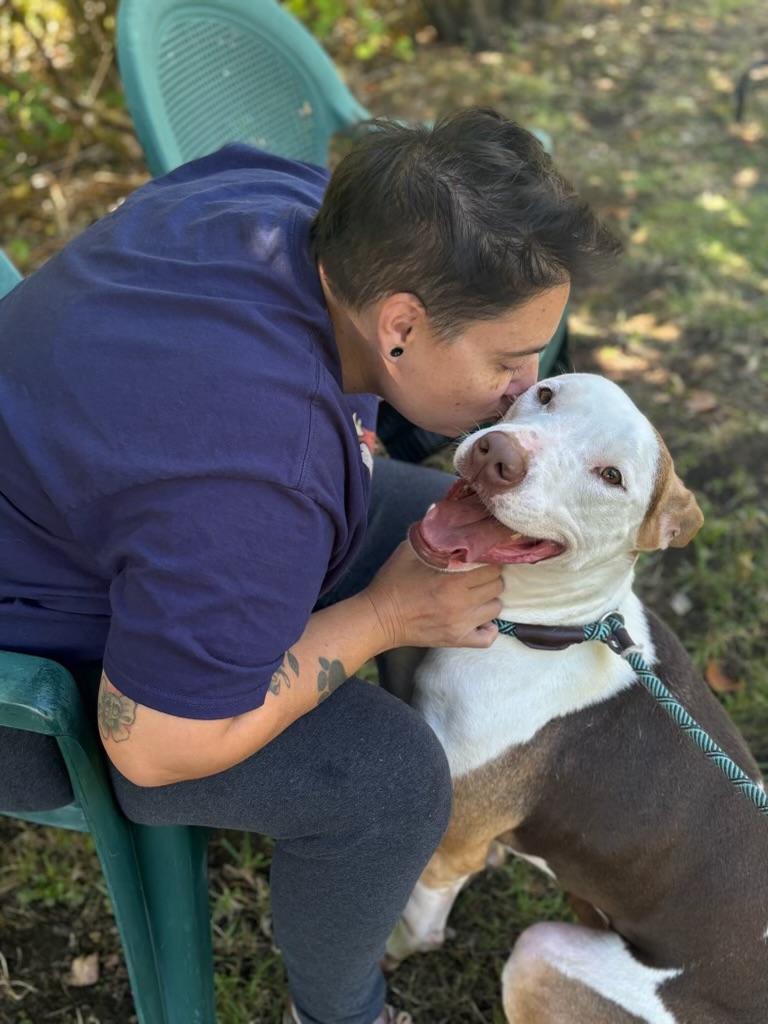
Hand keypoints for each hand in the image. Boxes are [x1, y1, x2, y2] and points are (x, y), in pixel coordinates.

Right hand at [363, 540, 503, 650]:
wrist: (379, 618)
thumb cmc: (392, 582)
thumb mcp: (408, 551)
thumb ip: (429, 533)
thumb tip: (438, 511)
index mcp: (452, 580)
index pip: (491, 567)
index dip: (488, 559)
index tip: (480, 557)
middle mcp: (462, 604)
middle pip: (496, 586)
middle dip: (490, 577)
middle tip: (478, 574)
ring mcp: (461, 625)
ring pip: (496, 608)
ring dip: (488, 599)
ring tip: (476, 594)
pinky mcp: (457, 640)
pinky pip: (487, 638)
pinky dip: (488, 628)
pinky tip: (480, 619)